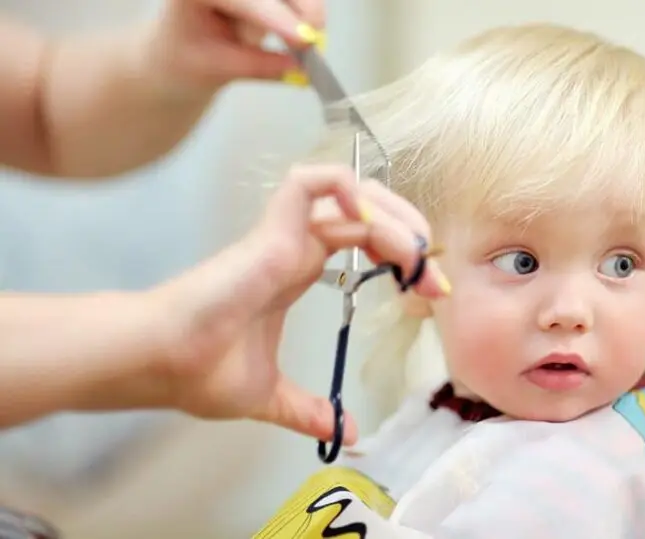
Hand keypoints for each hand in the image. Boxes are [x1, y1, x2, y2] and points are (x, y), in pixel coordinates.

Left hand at [147, 0, 325, 96]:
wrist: (179, 54)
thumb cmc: (187, 59)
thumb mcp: (218, 69)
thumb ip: (260, 67)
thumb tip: (300, 69)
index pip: (241, 0)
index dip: (276, 18)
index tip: (305, 39)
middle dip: (303, 11)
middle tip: (314, 44)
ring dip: (303, 15)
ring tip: (296, 45)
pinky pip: (299, 0)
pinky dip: (307, 14)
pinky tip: (298, 33)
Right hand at [152, 164, 449, 441]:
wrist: (160, 364)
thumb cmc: (200, 370)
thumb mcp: (271, 396)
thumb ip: (308, 410)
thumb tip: (345, 431)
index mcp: (297, 269)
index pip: (364, 239)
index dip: (403, 255)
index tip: (430, 291)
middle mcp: (296, 246)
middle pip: (366, 210)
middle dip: (410, 232)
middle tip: (433, 273)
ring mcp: (284, 235)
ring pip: (350, 194)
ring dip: (394, 216)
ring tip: (415, 255)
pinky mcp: (271, 233)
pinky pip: (310, 183)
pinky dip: (345, 187)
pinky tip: (371, 220)